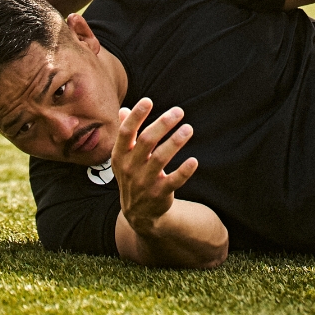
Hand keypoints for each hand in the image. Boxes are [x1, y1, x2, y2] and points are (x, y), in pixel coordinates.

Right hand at [112, 98, 196, 236]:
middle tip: (179, 111)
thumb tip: (123, 109)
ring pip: (161, 159)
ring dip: (175, 142)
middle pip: (146, 141)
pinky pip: (173, 182)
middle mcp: (130, 168)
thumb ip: (126, 134)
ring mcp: (144, 182)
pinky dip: (184, 172)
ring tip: (188, 129)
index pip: (126, 132)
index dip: (136, 116)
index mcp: (120, 155)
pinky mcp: (159, 194)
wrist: (138, 213)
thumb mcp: (124, 157)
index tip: (148, 101)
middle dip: (163, 124)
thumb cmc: (133, 174)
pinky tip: (194, 161)